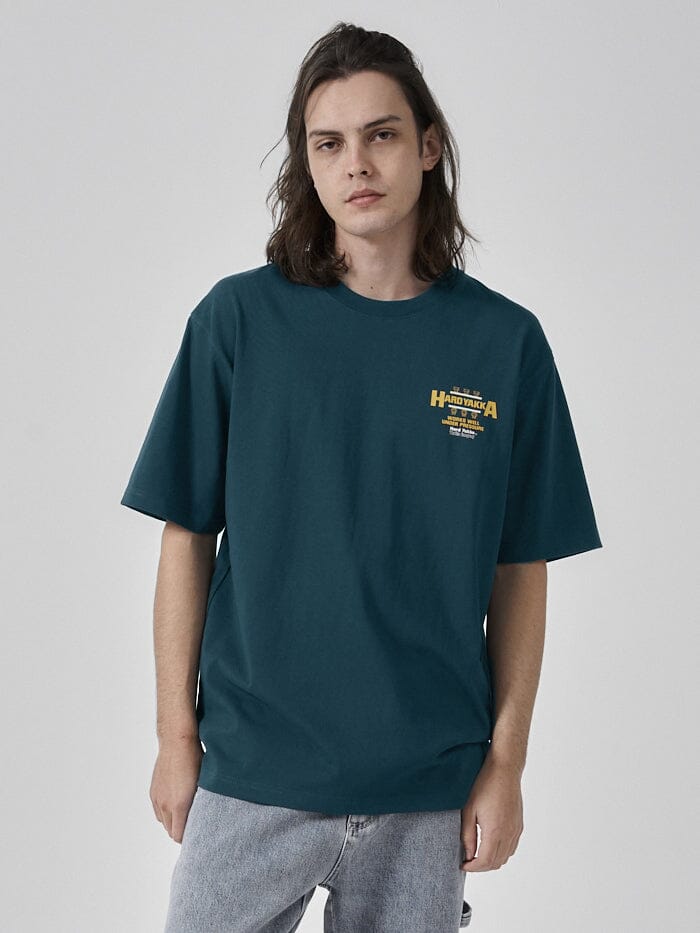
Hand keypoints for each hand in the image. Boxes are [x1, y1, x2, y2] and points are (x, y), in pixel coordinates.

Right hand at [150, 735, 202, 842]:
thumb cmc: (195, 759)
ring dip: (174, 822)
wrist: (177, 741)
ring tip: (187, 813)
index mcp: (179, 805)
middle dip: (183, 831)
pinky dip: (166, 812)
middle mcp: (165, 804)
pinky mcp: (153, 792)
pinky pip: (158, 811)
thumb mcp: (205, 782)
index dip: (189, 838)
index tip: (199, 834)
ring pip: (164, 822)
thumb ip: (202, 803)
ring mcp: (157, 798)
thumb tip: (207, 815)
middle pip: (171, 832)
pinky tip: (177, 804)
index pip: (179, 836)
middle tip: (196, 825)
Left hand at [460, 754, 523, 870]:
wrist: (504, 770)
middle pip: (496, 863)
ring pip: (505, 857)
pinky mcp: (519, 825)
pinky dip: (502, 853)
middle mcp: (508, 834)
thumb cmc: (484, 785)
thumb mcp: (469, 809)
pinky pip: (512, 847)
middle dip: (481, 866)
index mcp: (495, 831)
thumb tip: (468, 854)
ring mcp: (516, 830)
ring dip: (492, 861)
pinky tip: (490, 844)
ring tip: (477, 853)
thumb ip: (467, 835)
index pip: (485, 861)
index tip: (462, 864)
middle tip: (468, 860)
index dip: (472, 867)